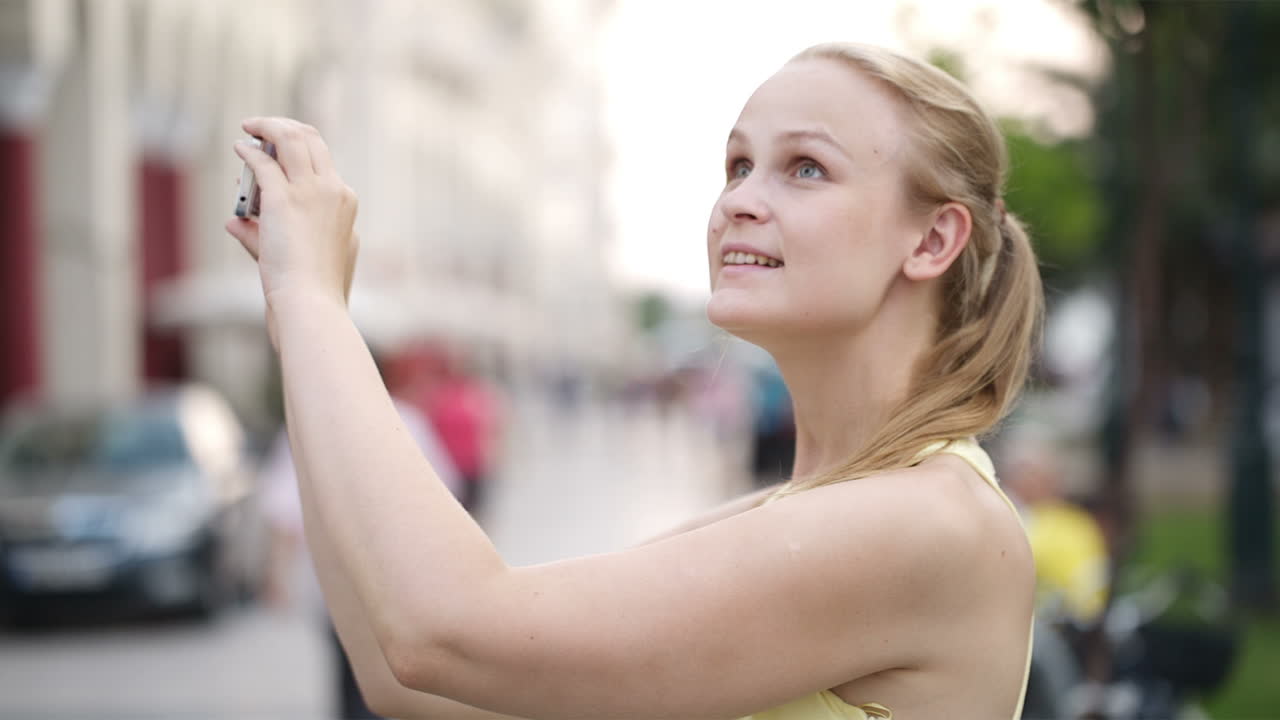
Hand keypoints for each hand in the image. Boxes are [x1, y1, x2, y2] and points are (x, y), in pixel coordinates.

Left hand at [224, 118, 359, 330]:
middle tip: (263, 127)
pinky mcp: (284, 200)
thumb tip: (235, 222)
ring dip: (268, 128)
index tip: (279, 148)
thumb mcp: (303, 256)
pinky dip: (250, 152)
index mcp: (345, 203)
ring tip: (250, 127)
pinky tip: (239, 147)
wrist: (312, 304)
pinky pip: (263, 163)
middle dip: (285, 127)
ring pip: (291, 139)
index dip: (299, 147)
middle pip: (311, 139)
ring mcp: (311, 192)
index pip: (323, 160)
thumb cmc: (313, 289)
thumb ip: (266, 235)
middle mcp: (333, 190)